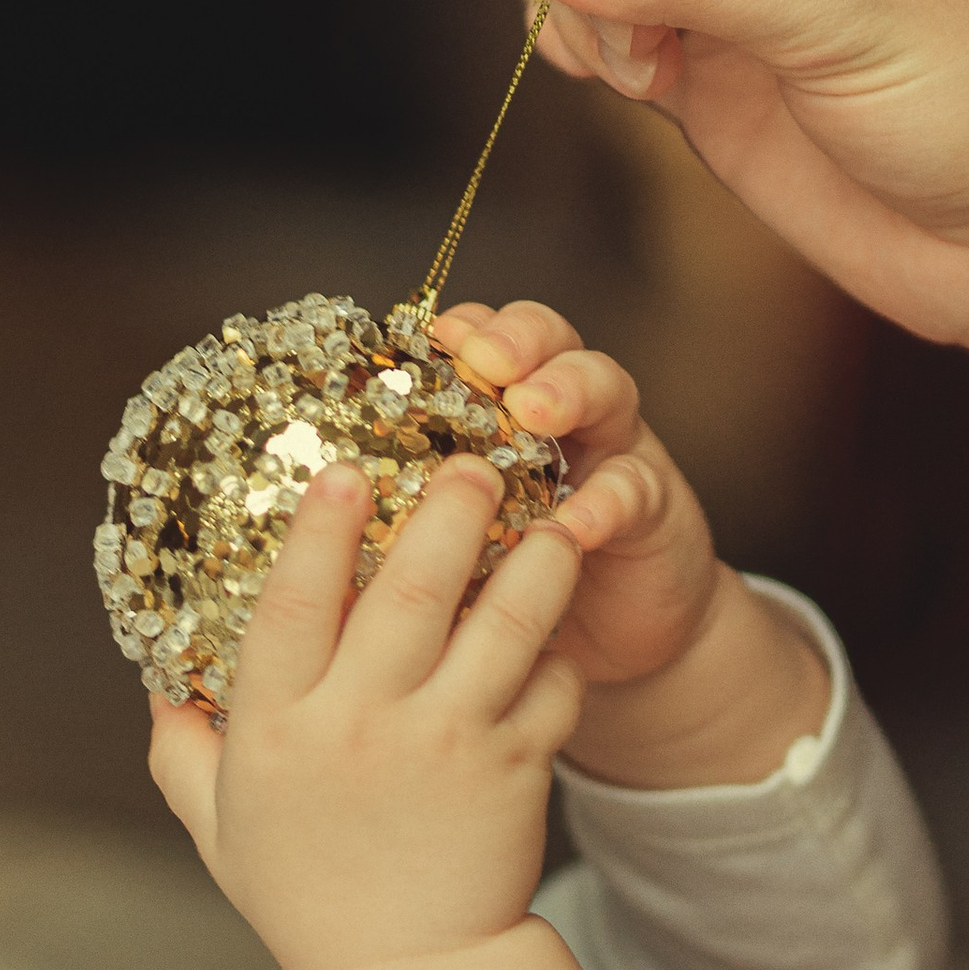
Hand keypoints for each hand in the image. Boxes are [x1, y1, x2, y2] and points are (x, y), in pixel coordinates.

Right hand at [146, 457, 608, 969]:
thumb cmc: (305, 895)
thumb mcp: (217, 826)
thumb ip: (181, 750)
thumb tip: (154, 678)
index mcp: (278, 731)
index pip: (290, 607)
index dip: (318, 530)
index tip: (344, 468)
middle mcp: (360, 730)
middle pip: (409, 593)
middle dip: (445, 512)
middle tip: (472, 459)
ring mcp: (446, 749)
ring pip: (500, 625)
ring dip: (528, 559)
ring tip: (548, 513)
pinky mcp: (516, 772)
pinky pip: (550, 685)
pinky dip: (560, 646)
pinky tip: (561, 610)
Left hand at [428, 297, 715, 692]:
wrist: (611, 641)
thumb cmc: (506, 584)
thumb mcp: (451, 534)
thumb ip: (406, 502)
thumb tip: (313, 501)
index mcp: (500, 407)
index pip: (481, 338)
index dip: (460, 328)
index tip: (428, 336)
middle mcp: (561, 410)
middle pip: (548, 339)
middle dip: (518, 338)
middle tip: (487, 360)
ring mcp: (614, 447)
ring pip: (605, 387)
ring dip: (568, 389)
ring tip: (534, 410)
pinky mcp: (655, 504)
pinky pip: (636, 488)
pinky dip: (607, 500)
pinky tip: (575, 522)